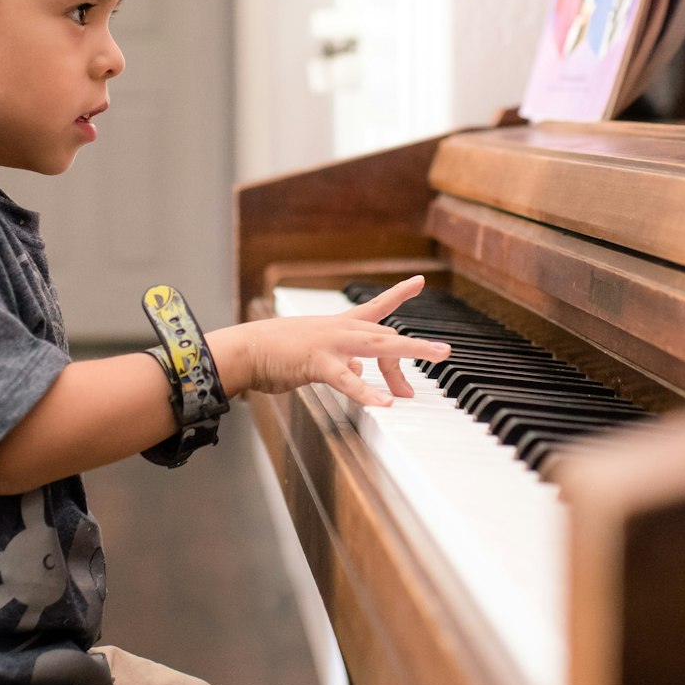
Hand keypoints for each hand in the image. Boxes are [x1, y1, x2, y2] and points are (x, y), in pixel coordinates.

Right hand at [209, 275, 448, 405]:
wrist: (244, 350)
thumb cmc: (275, 353)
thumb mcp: (315, 355)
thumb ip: (340, 363)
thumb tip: (357, 372)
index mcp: (338, 326)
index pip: (376, 307)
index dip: (399, 294)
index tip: (419, 281)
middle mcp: (339, 330)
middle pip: (386, 336)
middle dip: (416, 348)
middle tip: (441, 354)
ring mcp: (330, 344)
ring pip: (379, 347)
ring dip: (410, 353)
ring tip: (436, 357)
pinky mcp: (317, 363)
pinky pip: (348, 380)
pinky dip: (368, 392)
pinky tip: (385, 403)